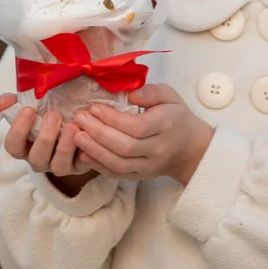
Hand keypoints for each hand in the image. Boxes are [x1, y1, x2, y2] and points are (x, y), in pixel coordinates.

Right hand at [0, 93, 89, 176]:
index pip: (13, 145)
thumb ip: (16, 103)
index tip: (28, 109)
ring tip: (72, 126)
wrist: (75, 125)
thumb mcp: (33, 108)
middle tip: (54, 115)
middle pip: (37, 158)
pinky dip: (85, 151)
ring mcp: (60, 165)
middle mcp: (40, 159)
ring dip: (65, 146)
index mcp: (24, 146)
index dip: (18, 130)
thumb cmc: (47, 117)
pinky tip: (87, 135)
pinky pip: (83, 164)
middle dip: (45, 138)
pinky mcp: (80, 166)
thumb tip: (4, 100)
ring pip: (58, 165)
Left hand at [73, 84, 214, 184]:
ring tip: (77, 135)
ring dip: (94, 150)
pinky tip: (83, 154)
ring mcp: (148, 166)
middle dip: (98, 133)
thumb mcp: (170, 96)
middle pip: (125, 146)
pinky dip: (98, 166)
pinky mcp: (140, 176)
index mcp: (166, 126)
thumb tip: (131, 93)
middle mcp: (157, 150)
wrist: (190, 149)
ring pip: (119, 164)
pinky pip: (117, 175)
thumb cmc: (176, 117)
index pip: (137, 127)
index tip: (95, 107)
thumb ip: (152, 92)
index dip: (113, 119)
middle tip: (79, 118)